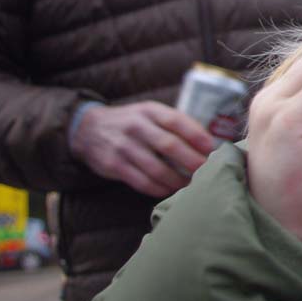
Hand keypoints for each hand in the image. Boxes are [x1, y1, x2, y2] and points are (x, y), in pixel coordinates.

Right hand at [70, 101, 219, 197]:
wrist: (88, 128)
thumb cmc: (131, 122)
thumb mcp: (150, 113)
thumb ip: (173, 123)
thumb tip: (208, 142)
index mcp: (149, 111)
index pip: (176, 121)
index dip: (196, 135)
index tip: (213, 148)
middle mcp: (136, 127)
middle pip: (169, 145)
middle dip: (192, 161)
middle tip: (208, 171)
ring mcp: (123, 146)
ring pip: (156, 168)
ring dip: (177, 179)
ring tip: (191, 184)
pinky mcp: (114, 165)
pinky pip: (141, 181)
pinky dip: (159, 188)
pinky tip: (170, 190)